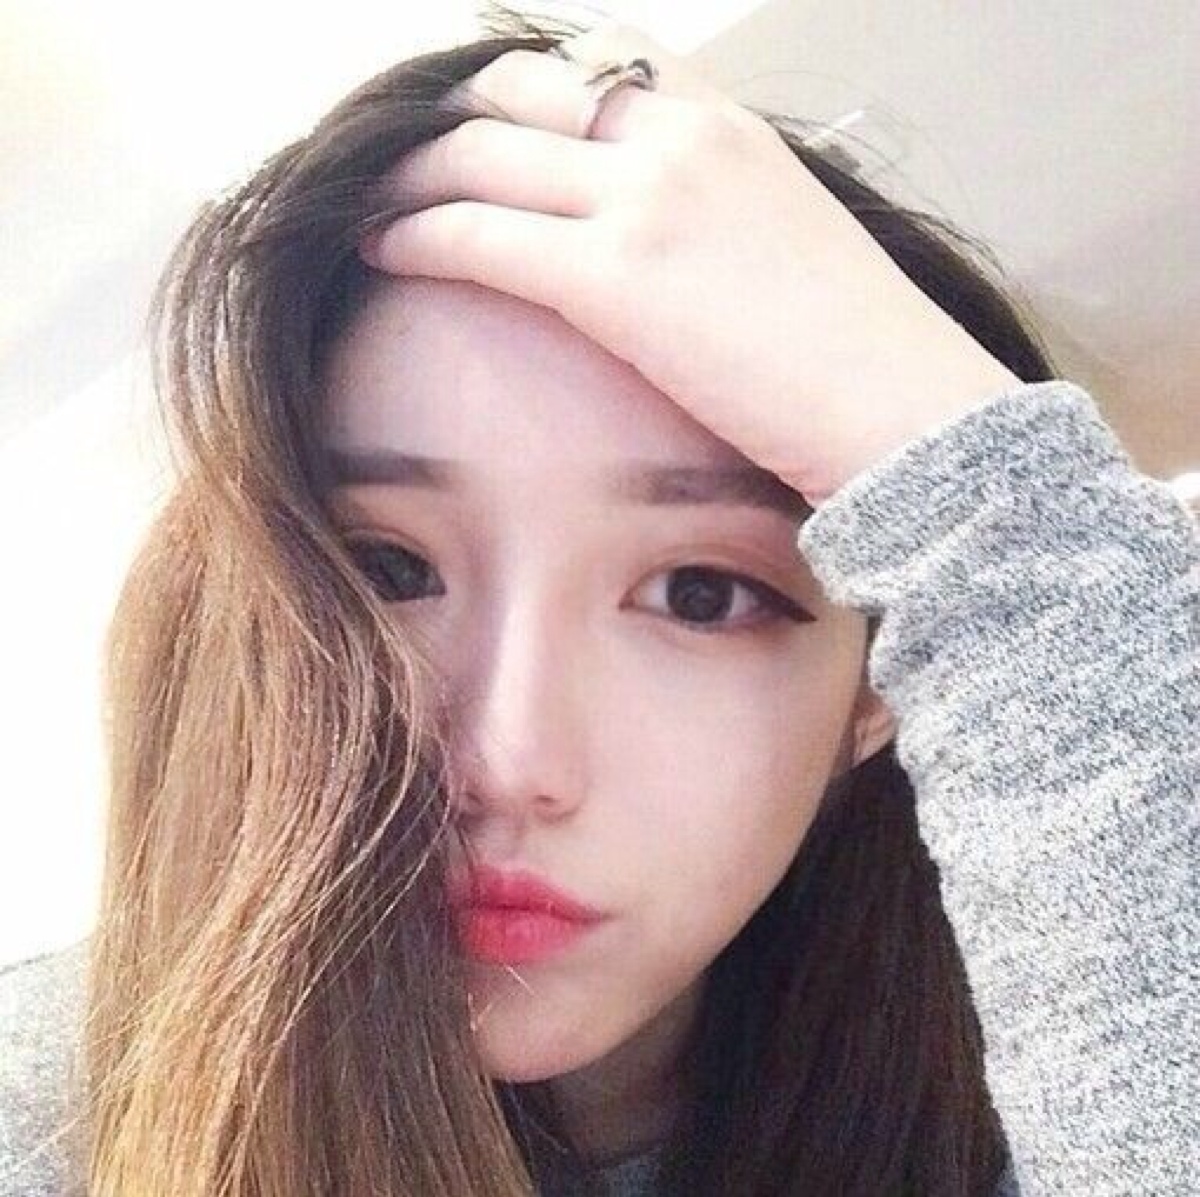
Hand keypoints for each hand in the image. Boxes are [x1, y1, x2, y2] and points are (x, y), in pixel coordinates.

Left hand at [359, 22, 1021, 504]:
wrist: (905, 410)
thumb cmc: (856, 353)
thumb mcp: (784, 245)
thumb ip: (715, 219)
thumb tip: (666, 251)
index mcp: (722, 125)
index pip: (587, 64)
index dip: (508, 90)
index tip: (464, 122)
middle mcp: (678, 137)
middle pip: (513, 93)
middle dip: (437, 119)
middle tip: (386, 156)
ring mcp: (647, 200)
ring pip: (480, 154)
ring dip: (404, 173)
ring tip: (359, 200)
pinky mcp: (618, 278)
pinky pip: (480, 234)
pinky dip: (416, 234)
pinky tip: (377, 248)